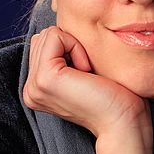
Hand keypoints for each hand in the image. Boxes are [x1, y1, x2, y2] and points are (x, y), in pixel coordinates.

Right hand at [22, 26, 147, 138]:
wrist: (123, 122)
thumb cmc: (114, 97)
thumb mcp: (80, 73)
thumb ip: (63, 56)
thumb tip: (58, 30)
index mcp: (36, 89)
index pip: (42, 44)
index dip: (70, 49)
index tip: (87, 76)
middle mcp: (30, 89)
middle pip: (42, 37)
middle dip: (70, 47)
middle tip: (87, 76)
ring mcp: (34, 85)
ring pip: (48, 35)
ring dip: (75, 48)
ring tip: (87, 76)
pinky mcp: (45, 78)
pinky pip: (56, 36)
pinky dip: (76, 47)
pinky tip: (87, 72)